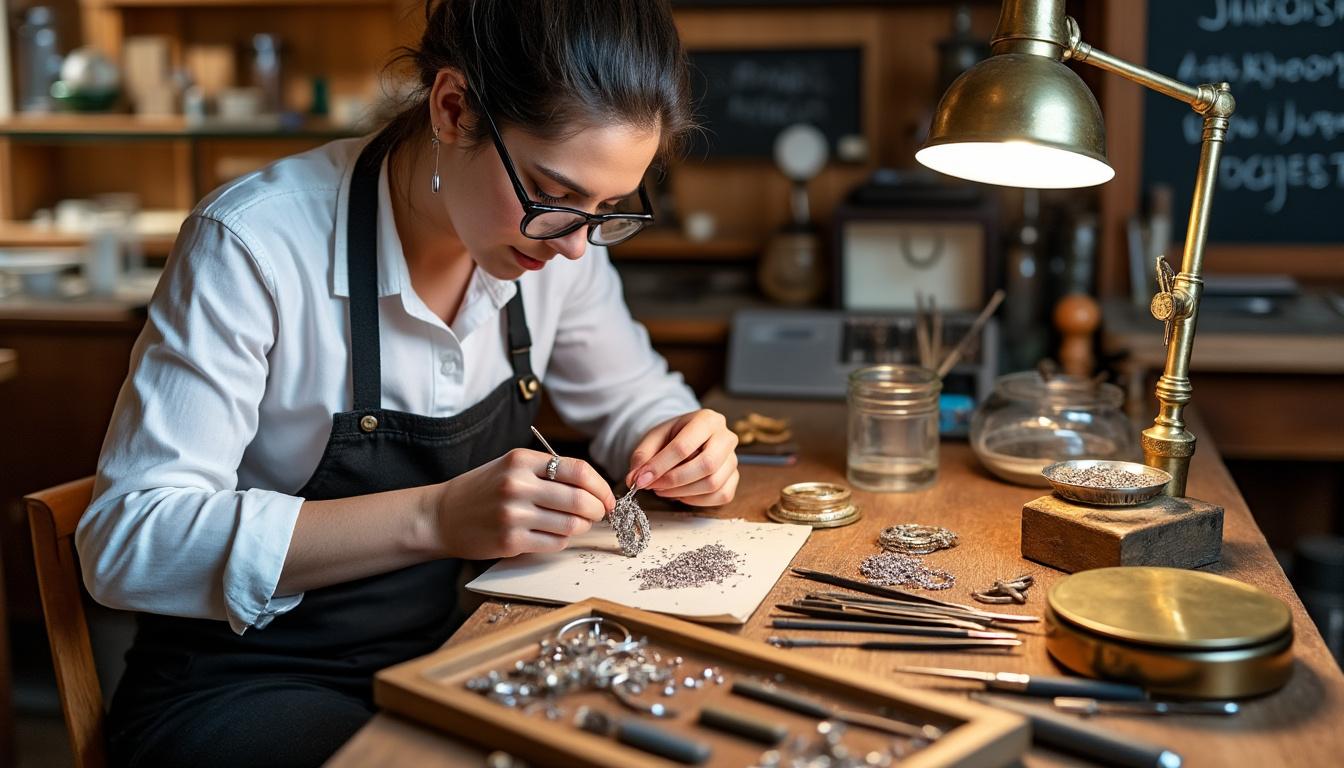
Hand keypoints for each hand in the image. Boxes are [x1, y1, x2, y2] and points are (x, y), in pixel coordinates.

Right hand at [429, 448, 614, 558]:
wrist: (442, 515)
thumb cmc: (482, 490)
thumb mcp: (511, 467)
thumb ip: (548, 472)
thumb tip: (593, 489)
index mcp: (521, 461)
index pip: (578, 470)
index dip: (600, 486)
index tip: (607, 497)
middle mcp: (517, 485)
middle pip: (580, 499)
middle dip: (598, 509)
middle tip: (598, 513)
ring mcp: (513, 514)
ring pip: (571, 524)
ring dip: (582, 527)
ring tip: (577, 524)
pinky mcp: (510, 541)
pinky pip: (554, 543)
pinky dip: (562, 540)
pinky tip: (554, 535)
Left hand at [624, 409, 738, 506]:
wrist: (688, 438)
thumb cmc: (671, 437)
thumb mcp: (653, 438)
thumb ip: (642, 456)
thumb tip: (634, 479)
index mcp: (706, 419)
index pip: (684, 446)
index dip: (660, 466)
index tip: (641, 479)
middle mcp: (726, 437)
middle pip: (706, 465)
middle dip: (674, 481)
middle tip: (653, 487)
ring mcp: (734, 459)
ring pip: (713, 483)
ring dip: (683, 492)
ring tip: (662, 489)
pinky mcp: (734, 478)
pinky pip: (721, 495)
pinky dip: (697, 500)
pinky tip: (681, 494)